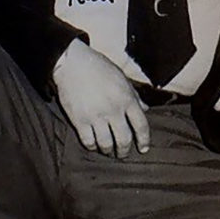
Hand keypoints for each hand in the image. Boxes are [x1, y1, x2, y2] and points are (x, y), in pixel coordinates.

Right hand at [52, 40, 149, 156]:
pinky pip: (88, 142)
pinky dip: (92, 146)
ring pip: (106, 144)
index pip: (141, 125)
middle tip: (123, 154)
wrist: (73, 64)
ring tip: (108, 151)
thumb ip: (134, 95)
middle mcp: (113, 110)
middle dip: (124, 151)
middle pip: (124, 139)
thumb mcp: (122, 78)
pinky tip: (94, 144)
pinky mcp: (79, 120)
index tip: (143, 149)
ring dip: (108, 151)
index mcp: (127, 98)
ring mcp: (96, 116)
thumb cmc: (99, 68)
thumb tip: (145, 108)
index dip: (144, 140)